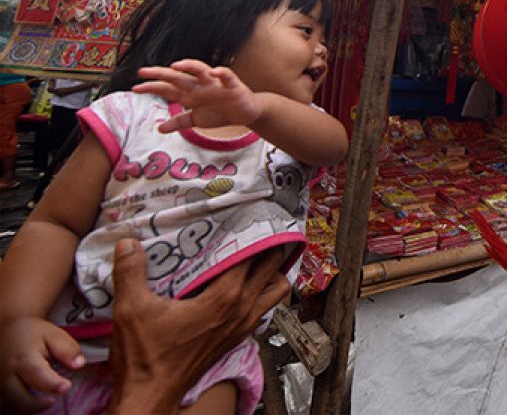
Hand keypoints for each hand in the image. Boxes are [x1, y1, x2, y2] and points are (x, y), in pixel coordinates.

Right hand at [0, 316, 84, 410]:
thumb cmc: (33, 334)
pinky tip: (35, 400)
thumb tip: (79, 364)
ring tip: (47, 401)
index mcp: (24, 357)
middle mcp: (8, 373)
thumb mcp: (54, 335)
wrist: (7, 330)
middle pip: (19, 397)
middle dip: (37, 404)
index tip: (66, 386)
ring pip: (11, 403)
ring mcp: (0, 382)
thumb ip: (67, 349)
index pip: (37, 374)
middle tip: (54, 398)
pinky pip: (7, 402)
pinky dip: (21, 405)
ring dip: (29, 407)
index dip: (53, 384)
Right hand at [107, 239, 289, 414]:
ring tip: (257, 255)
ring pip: (276, 290)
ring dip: (272, 272)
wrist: (150, 396)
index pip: (251, 254)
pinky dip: (261, 293)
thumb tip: (128, 242)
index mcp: (224, 298)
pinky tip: (241, 286)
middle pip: (272, 267)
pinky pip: (263, 308)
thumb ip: (131, 271)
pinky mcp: (237, 338)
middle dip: (270, 245)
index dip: (252, 231)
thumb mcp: (131, 309)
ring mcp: (242, 326)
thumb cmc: (145, 358)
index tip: (250, 212)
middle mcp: (241, 310)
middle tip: (258, 226)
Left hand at [133, 60, 262, 132]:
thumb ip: (179, 121)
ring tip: (176, 66)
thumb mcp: (196, 119)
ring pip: (200, 70)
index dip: (152, 87)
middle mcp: (200, 85)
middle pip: (177, 77)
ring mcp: (215, 83)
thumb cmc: (221, 112)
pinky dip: (221, 73)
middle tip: (142, 71)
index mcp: (190, 93)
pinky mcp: (231, 85)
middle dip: (160, 73)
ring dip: (189, 66)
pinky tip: (215, 71)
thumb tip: (159, 128)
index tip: (135, 88)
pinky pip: (226, 76)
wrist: (246, 113)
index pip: (167, 88)